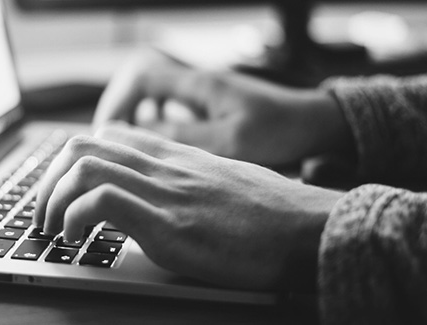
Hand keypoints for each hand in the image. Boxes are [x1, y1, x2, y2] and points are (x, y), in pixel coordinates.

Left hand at [34, 123, 343, 290]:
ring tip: (53, 229)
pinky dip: (75, 218)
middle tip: (44, 214)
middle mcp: (165, 166)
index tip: (62, 189)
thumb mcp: (222, 184)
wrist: (309, 228)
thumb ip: (187, 181)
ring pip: (83, 167)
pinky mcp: (170, 225)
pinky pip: (102, 202)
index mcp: (176, 156)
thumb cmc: (272, 213)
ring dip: (52, 200)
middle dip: (48, 180)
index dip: (72, 160)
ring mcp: (166, 192)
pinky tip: (76, 240)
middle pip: (83, 145)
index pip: (108, 135)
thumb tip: (163, 197)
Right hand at [93, 50, 352, 166]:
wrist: (316, 125)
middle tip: (114, 146)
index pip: (141, 78)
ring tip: (134, 153)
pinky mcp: (213, 108)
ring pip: (157, 99)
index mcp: (198, 85)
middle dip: (123, 113)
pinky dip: (162, 128)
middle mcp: (198, 84)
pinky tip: (165, 152)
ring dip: (141, 121)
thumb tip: (134, 137)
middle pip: (142, 85)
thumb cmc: (279, 131)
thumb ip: (181, 137)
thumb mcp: (228, 140)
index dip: (119, 102)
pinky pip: (174, 111)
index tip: (110, 133)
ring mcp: (205, 95)